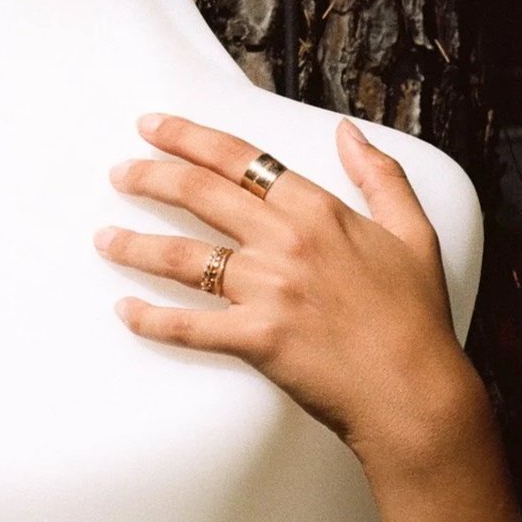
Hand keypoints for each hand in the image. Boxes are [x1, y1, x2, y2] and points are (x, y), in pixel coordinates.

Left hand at [97, 112, 479, 480]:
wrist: (416, 393)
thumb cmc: (416, 318)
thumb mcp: (413, 232)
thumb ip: (380, 174)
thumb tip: (347, 132)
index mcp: (319, 210)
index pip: (240, 158)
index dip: (189, 137)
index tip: (155, 127)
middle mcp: (286, 242)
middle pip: (199, 194)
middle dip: (150, 176)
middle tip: (120, 172)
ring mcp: (268, 290)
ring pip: (183, 256)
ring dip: (135, 243)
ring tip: (104, 237)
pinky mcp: (257, 339)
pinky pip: (189, 326)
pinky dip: (151, 319)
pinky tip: (126, 309)